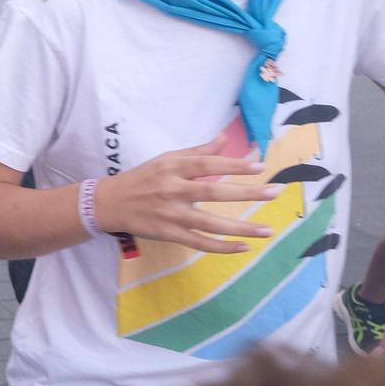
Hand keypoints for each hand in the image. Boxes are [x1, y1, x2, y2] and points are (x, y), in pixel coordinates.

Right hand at [94, 140, 282, 253]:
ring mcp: (171, 214)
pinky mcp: (169, 233)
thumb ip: (197, 152)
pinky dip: (222, 247)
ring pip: (210, 223)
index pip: (207, 165)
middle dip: (246, 193)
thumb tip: (225, 138)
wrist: (110, 203)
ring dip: (241, 228)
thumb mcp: (166, 160)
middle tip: (274, 193)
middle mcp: (172, 190)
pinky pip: (199, 242)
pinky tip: (243, 247)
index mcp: (172, 168)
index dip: (233, 165)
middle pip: (213, 192)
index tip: (259, 167)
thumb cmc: (142, 178)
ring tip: (267, 230)